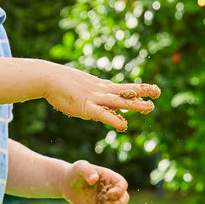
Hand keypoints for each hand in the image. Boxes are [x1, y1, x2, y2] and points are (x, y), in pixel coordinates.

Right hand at [46, 68, 160, 131]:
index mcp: (99, 86)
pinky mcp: (86, 107)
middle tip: (158, 91)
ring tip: (150, 107)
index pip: (121, 87)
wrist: (46, 78)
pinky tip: (123, 125)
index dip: (136, 89)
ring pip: (119, 101)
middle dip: (142, 91)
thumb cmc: (58, 83)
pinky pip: (103, 115)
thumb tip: (94, 100)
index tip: (149, 88)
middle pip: (125, 90)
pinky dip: (114, 120)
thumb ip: (89, 94)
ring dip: (135, 104)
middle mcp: (100, 90)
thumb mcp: (79, 86)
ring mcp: (94, 98)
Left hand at [60, 160, 129, 203]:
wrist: (67, 184)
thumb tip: (94, 179)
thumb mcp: (79, 167)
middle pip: (124, 199)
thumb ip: (87, 170)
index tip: (108, 195)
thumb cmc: (75, 172)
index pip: (122, 185)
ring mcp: (106, 201)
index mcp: (110, 178)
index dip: (119, 192)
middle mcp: (111, 191)